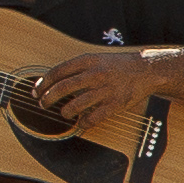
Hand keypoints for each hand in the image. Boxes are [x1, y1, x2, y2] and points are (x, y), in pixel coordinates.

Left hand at [22, 43, 153, 129]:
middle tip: (43, 104)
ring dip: (65, 112)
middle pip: (63, 88)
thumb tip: (55, 80)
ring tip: (64, 113)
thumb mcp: (98, 59)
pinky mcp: (115, 104)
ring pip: (75, 105)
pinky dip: (84, 123)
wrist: (147, 70)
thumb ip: (79, 68)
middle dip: (48, 99)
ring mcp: (105, 90)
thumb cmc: (119, 65)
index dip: (43, 82)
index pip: (58, 71)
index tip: (36, 90)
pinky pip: (93, 118)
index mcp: (89, 61)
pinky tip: (81, 122)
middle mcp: (95, 75)